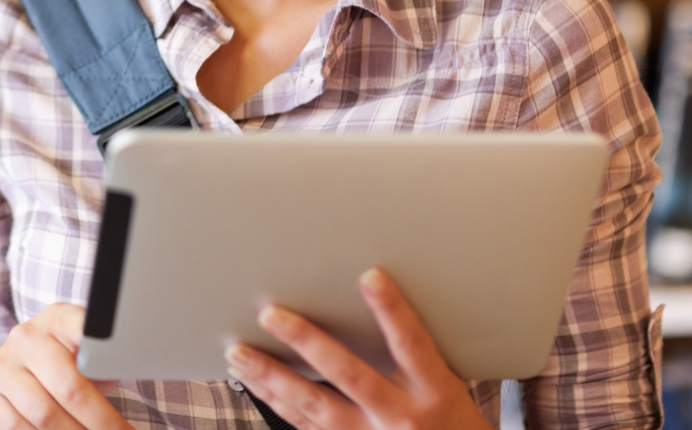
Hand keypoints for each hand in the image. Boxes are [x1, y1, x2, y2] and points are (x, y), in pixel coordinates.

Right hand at [0, 303, 131, 429]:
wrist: (7, 382)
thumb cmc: (60, 370)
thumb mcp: (82, 358)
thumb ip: (102, 362)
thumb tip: (131, 369)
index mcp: (56, 319)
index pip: (81, 327)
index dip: (101, 344)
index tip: (122, 360)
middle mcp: (25, 338)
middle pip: (69, 386)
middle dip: (101, 420)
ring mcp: (1, 367)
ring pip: (45, 415)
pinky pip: (18, 428)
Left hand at [223, 268, 492, 429]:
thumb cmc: (452, 422)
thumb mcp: (449, 387)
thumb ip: (416, 353)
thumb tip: (373, 294)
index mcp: (435, 391)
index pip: (413, 343)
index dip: (392, 311)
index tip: (370, 277)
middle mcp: (402, 416)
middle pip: (349, 374)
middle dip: (307, 343)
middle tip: (271, 314)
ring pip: (315, 405)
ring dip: (272, 377)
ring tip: (238, 352)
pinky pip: (306, 425)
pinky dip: (276, 402)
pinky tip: (252, 382)